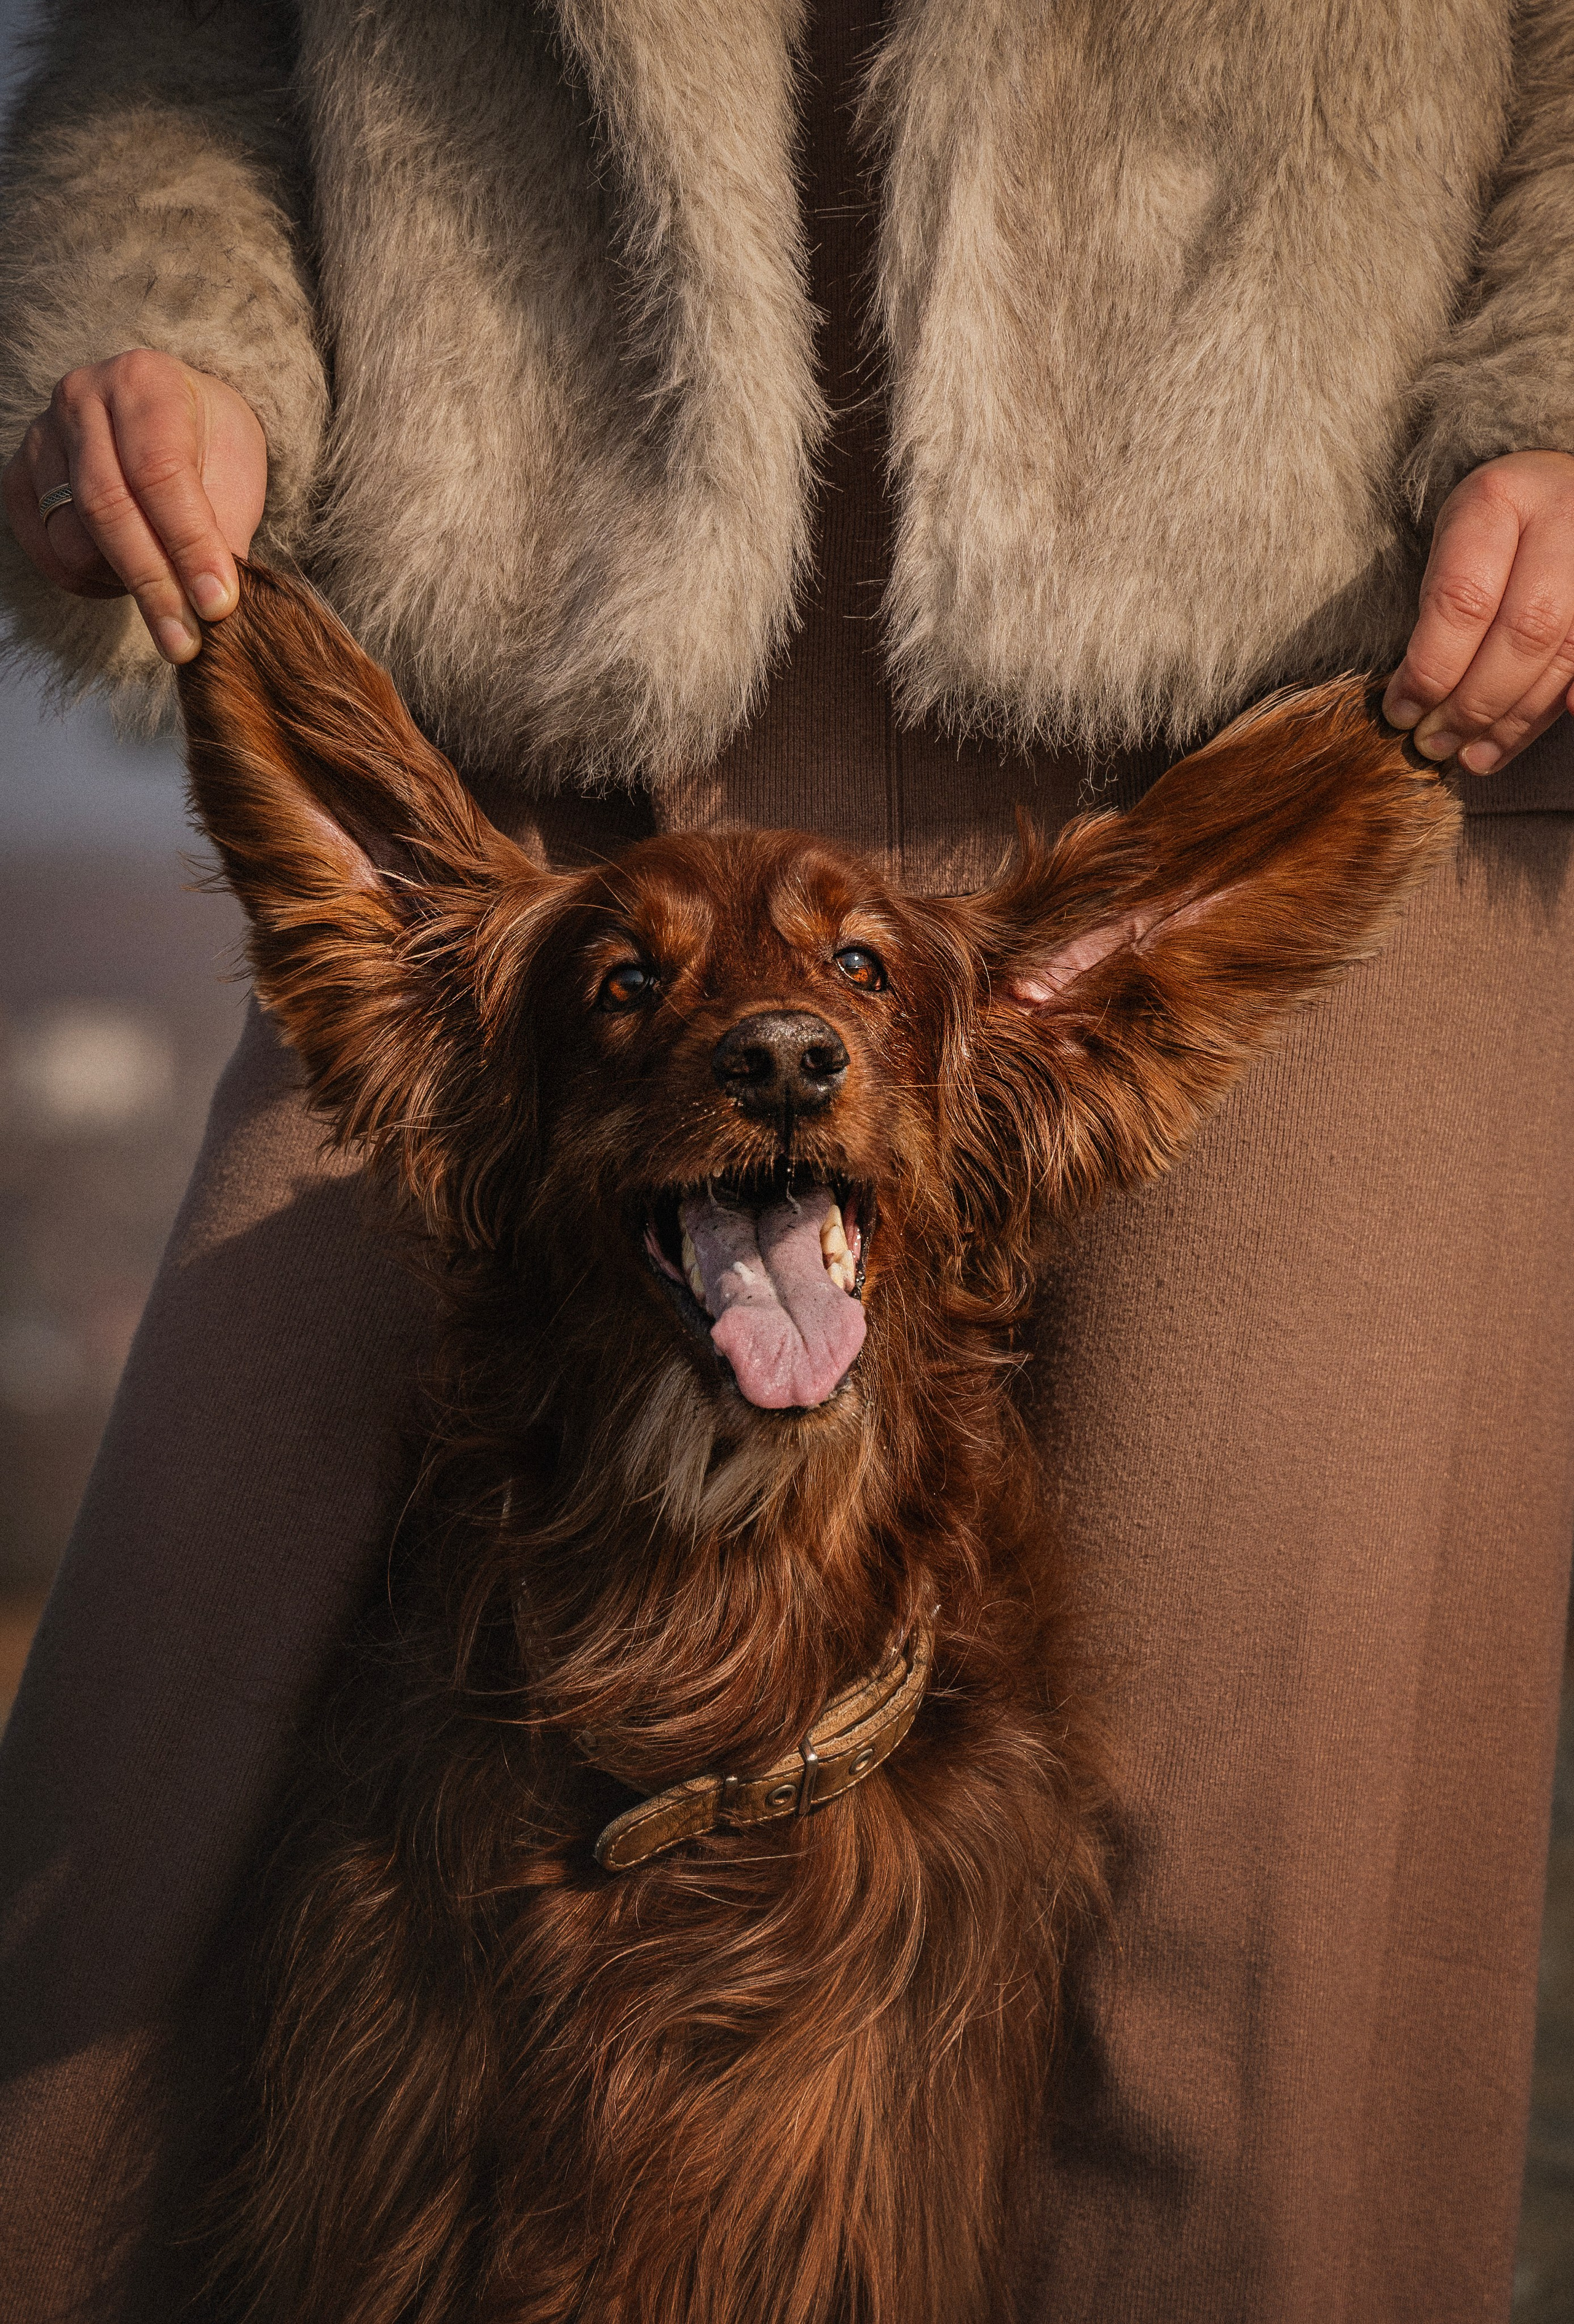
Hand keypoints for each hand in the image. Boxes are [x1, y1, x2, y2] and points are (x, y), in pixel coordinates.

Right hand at [2, 350, 265, 662]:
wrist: (168, 418)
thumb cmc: (207, 444)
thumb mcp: (236, 470)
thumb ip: (223, 530)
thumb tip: (213, 608)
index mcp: (144, 382)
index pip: (160, 473)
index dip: (189, 546)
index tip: (216, 605)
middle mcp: (81, 398)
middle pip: (107, 509)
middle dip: (153, 585)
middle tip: (186, 643)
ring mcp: (41, 438)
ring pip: (71, 539)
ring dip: (121, 582)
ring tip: (163, 587)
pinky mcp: (18, 478)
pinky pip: (45, 551)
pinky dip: (87, 582)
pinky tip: (122, 577)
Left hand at [1382, 449, 1573, 773]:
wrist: (1555, 492)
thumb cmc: (1491, 528)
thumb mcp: (1452, 543)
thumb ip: (1440, 609)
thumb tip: (1415, 701)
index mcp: (1498, 500)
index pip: (1463, 599)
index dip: (1430, 668)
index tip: (1401, 712)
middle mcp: (1561, 522)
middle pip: (1522, 631)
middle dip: (1473, 703)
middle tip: (1435, 743)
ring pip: (1564, 654)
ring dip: (1512, 720)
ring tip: (1470, 756)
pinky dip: (1555, 710)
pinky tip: (1517, 740)